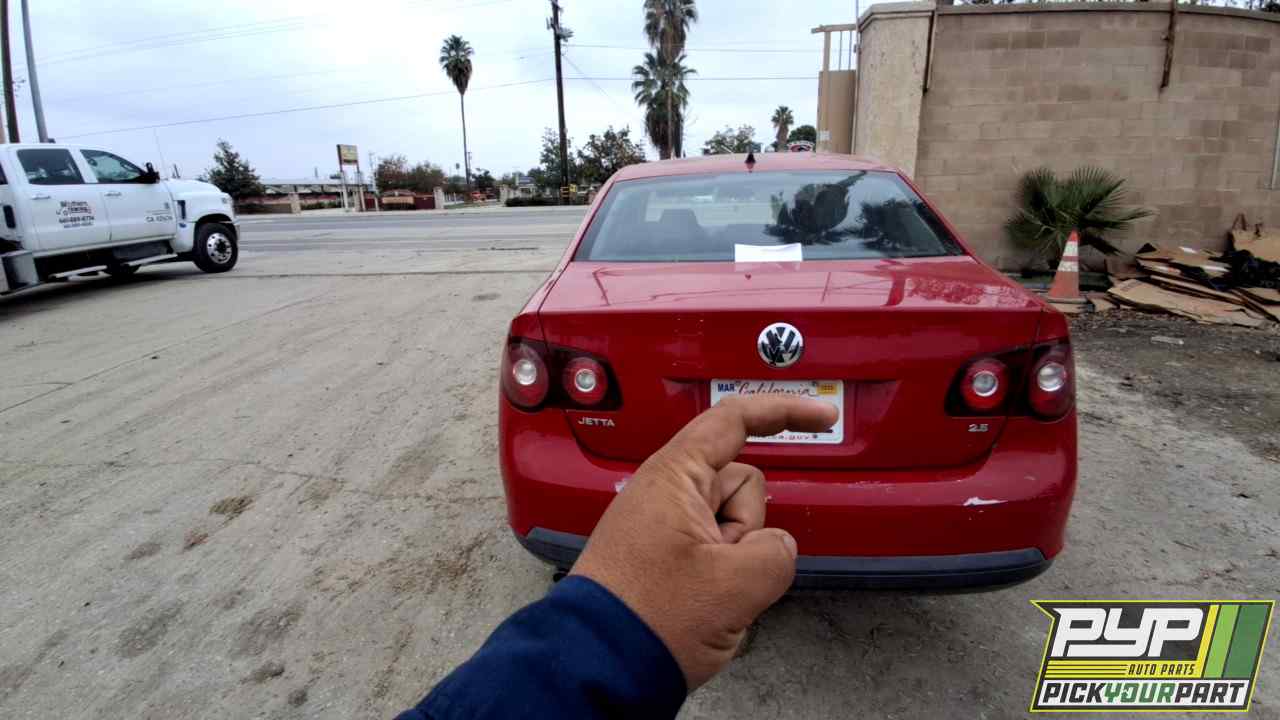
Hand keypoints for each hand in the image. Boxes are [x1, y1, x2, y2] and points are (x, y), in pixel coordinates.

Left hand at [569, 395, 837, 689]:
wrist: (599, 667)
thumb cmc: (648, 619)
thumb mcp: (735, 584)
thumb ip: (777, 553)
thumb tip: (775, 549)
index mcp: (674, 475)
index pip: (734, 420)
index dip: (784, 411)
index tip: (822, 417)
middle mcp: (666, 492)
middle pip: (743, 484)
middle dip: (749, 525)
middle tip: (719, 567)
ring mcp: (665, 526)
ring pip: (734, 526)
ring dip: (736, 559)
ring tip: (703, 592)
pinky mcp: (665, 557)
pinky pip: (716, 554)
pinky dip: (723, 577)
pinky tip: (701, 605)